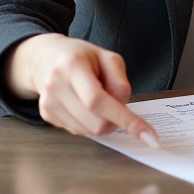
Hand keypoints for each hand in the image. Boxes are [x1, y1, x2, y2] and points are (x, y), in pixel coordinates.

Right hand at [2, 33, 157, 144]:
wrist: (45, 57)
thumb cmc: (82, 56)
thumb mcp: (108, 58)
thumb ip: (119, 82)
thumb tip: (123, 107)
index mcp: (73, 66)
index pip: (99, 101)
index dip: (126, 120)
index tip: (148, 136)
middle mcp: (56, 86)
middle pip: (95, 123)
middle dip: (115, 121)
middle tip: (116, 103)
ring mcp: (48, 103)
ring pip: (88, 131)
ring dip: (101, 122)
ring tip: (95, 98)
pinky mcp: (46, 115)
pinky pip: (77, 131)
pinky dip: (89, 122)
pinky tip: (83, 104)